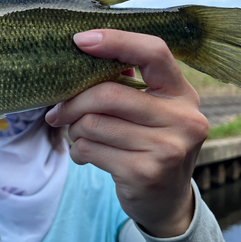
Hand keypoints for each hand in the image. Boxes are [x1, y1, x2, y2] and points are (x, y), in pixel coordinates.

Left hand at [46, 30, 208, 237]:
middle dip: (73, 103)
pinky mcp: (145, 173)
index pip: (153, 52)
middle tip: (57, 112)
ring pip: (93, 124)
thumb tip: (83, 54)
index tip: (80, 40)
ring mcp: (167, 148)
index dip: (116, 40)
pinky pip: (90, 149)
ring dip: (75, 130)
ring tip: (78, 136)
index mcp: (182, 93)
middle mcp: (183, 118)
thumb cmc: (149, 144)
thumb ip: (127, 85)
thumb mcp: (151, 111)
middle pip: (108, 94)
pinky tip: (84, 154)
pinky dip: (78, 150)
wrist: (167, 201)